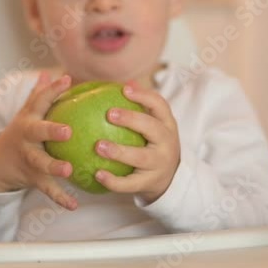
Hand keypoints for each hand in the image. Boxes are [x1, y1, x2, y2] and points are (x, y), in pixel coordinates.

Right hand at [0, 72, 78, 209]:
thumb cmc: (21, 133)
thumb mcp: (26, 113)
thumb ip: (40, 95)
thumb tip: (55, 73)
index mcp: (29, 119)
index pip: (40, 100)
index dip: (53, 90)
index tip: (67, 80)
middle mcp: (27, 137)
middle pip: (38, 132)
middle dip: (51, 130)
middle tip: (67, 131)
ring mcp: (28, 158)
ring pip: (41, 163)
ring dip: (54, 167)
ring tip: (68, 170)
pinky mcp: (31, 178)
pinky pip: (47, 189)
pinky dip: (60, 198)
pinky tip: (74, 205)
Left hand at [93, 81, 180, 203]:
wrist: (171, 179)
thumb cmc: (155, 145)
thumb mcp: (155, 126)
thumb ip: (142, 108)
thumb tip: (124, 83)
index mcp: (167, 125)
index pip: (160, 105)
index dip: (143, 95)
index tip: (124, 89)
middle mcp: (167, 143)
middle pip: (152, 128)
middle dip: (132, 120)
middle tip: (109, 114)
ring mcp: (159, 164)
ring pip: (140, 157)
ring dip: (119, 151)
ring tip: (99, 146)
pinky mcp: (149, 183)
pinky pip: (130, 184)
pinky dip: (113, 181)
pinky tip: (97, 174)